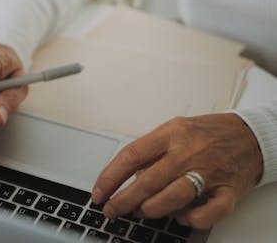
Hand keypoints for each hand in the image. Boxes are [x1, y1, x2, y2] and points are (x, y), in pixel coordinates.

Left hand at [91, 113, 262, 228]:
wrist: (250, 135)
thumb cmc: (206, 134)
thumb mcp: (174, 130)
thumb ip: (151, 152)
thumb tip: (126, 179)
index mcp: (171, 133)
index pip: (131, 155)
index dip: (109, 177)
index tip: (99, 192)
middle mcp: (189, 151)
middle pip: (148, 181)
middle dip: (123, 200)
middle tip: (112, 210)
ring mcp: (210, 171)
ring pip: (174, 197)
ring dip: (151, 209)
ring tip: (140, 212)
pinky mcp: (228, 190)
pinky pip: (208, 212)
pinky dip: (190, 219)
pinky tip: (180, 217)